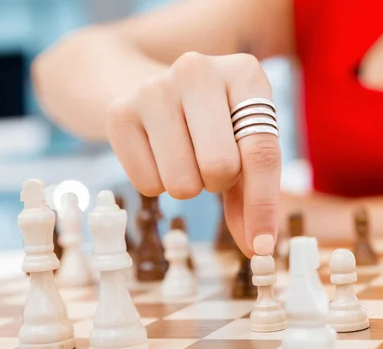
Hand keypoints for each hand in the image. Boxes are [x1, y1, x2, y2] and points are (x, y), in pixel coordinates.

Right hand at [105, 52, 279, 256]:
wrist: (142, 86)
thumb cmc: (210, 123)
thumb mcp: (242, 144)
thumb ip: (255, 193)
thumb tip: (257, 246)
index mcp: (245, 74)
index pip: (261, 151)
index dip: (263, 205)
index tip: (264, 246)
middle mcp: (198, 69)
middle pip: (220, 167)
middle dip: (219, 184)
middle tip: (212, 166)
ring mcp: (154, 88)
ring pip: (182, 184)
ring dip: (189, 186)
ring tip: (184, 154)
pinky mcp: (119, 112)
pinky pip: (147, 186)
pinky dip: (157, 183)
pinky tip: (157, 152)